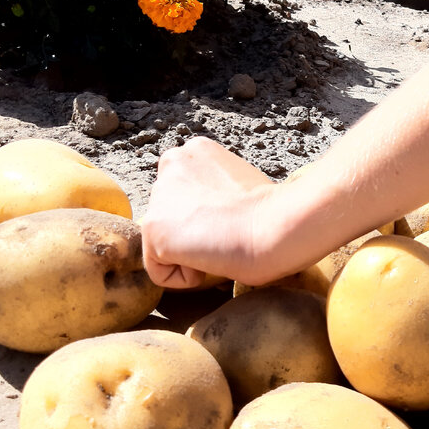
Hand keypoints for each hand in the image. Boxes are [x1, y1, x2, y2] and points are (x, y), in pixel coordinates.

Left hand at [141, 137, 274, 288]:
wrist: (276, 225)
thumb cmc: (273, 213)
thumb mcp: (241, 185)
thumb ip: (215, 192)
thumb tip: (210, 218)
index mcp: (196, 151)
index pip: (185, 195)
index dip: (210, 216)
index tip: (232, 219)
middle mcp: (171, 163)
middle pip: (170, 217)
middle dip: (195, 232)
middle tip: (226, 235)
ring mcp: (158, 196)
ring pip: (165, 243)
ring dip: (192, 253)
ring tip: (220, 245)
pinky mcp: (152, 228)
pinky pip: (161, 271)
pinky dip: (187, 277)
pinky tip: (210, 259)